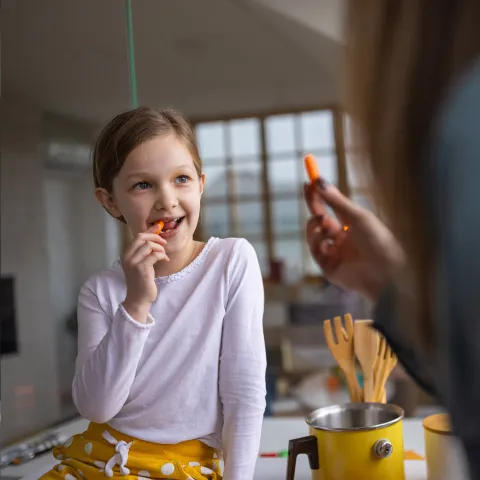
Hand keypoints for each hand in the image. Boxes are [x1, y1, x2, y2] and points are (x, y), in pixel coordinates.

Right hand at [122, 224, 168, 319]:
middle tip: (164, 244)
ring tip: (164, 256)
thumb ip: (147, 251)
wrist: (138, 299)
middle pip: (142, 237)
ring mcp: (133, 262)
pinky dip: (162, 256)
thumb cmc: (142, 281)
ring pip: (149, 245)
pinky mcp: (141, 268)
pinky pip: (154, 255)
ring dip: (160, 248)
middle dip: (156, 237)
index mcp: (127, 254)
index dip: (150, 230)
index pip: (138, 236)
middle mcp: (127, 257)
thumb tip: (156, 234)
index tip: (160, 227)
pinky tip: (165, 260)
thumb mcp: (143, 263)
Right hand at [304, 180, 403, 301]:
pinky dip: (316, 242)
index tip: (310, 182)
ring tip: (321, 221)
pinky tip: (324, 239)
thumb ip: (336, 201)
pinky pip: (315, 252)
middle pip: (320, 221)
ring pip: (314, 236)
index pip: (331, 209)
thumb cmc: (378, 241)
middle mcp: (342, 240)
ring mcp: (335, 255)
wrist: (385, 271)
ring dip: (313, 225)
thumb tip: (320, 181)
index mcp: (353, 227)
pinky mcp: (329, 269)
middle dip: (314, 206)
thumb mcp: (357, 216)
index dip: (320, 196)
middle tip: (308, 192)